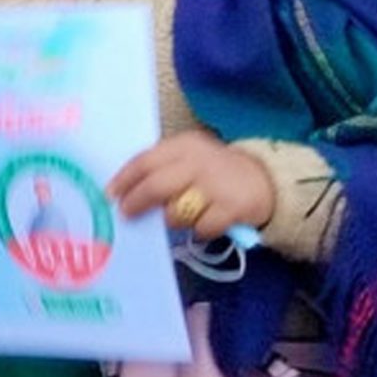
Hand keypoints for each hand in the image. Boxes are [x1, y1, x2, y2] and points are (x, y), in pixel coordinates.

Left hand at [108, 131, 276, 238]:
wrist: (265, 179)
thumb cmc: (215, 171)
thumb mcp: (188, 158)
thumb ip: (162, 168)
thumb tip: (127, 191)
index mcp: (183, 146)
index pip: (144, 161)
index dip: (124, 179)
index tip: (110, 194)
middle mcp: (198, 162)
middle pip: (156, 186)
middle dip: (136, 202)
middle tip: (127, 213)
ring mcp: (215, 185)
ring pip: (177, 211)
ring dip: (173, 219)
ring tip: (182, 216)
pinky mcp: (232, 208)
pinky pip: (202, 228)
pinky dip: (199, 231)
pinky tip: (204, 225)